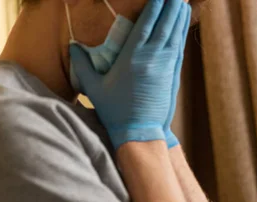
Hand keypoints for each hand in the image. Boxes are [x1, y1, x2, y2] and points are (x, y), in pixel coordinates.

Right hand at [70, 0, 190, 149]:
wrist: (140, 133)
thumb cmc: (115, 111)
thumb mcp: (93, 88)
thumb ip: (81, 65)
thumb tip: (73, 46)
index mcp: (132, 57)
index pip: (146, 24)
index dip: (155, 5)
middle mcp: (152, 58)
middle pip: (165, 25)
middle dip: (170, 6)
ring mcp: (165, 67)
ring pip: (175, 35)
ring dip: (179, 17)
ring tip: (183, 1)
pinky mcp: (173, 76)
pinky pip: (178, 49)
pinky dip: (181, 33)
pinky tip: (183, 24)